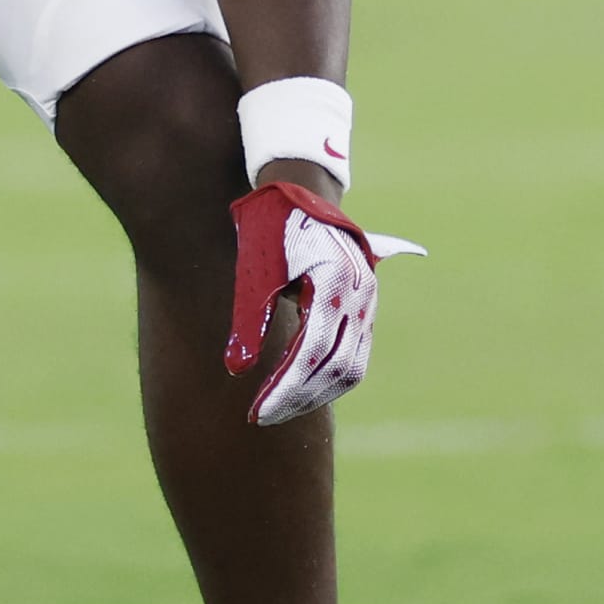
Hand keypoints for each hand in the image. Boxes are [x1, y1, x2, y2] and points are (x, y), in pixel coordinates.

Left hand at [224, 179, 422, 425]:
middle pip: (337, 370)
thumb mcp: (255, 270)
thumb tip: (237, 371)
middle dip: (300, 400)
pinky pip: (354, 353)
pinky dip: (329, 377)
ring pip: (351, 366)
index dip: (284, 390)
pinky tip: (302, 387)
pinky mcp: (365, 303)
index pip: (310, 356)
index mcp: (331, 284)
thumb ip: (248, 320)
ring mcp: (366, 300)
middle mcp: (358, 295)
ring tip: (282, 408)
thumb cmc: (271, 224)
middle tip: (264, 417)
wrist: (301, 185)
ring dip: (318, 393)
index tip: (257, 413)